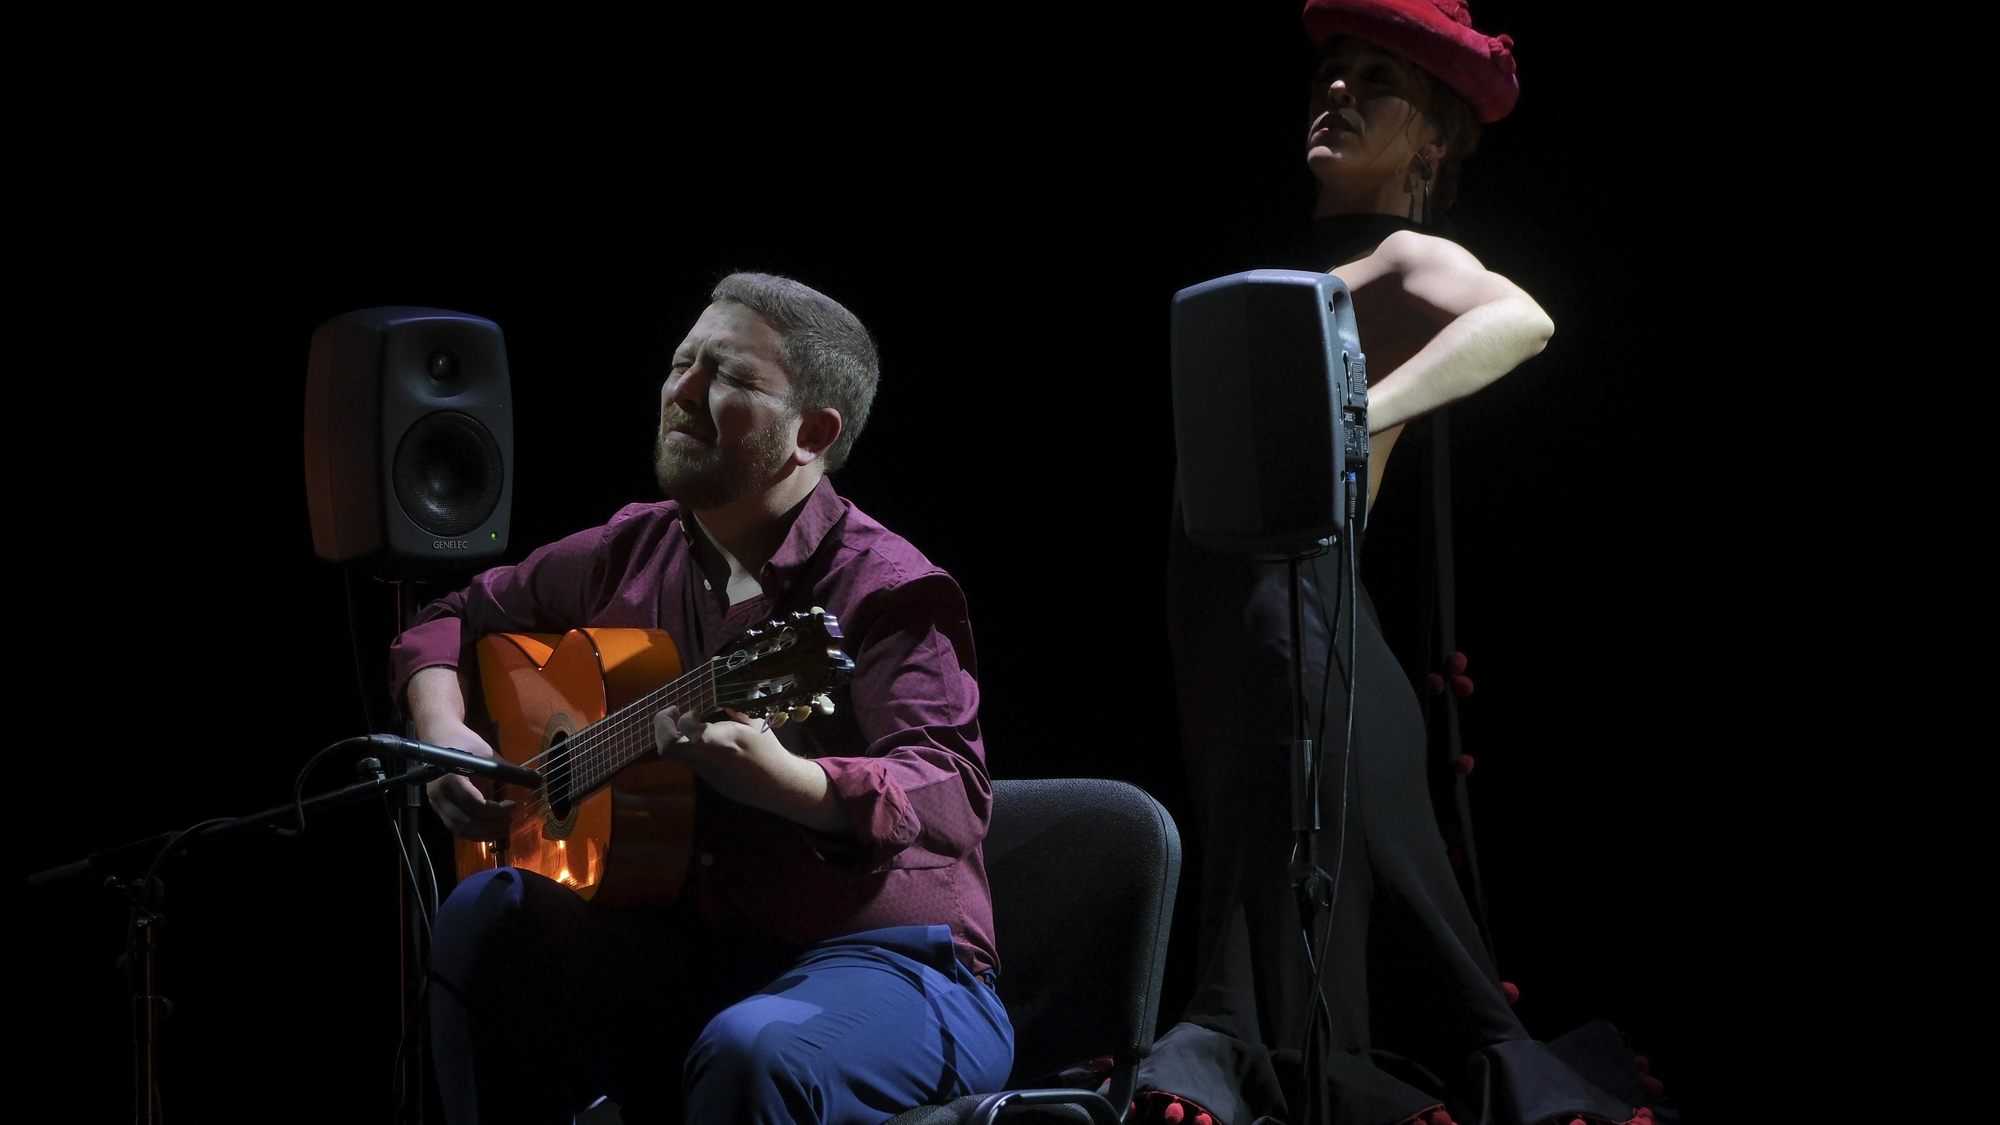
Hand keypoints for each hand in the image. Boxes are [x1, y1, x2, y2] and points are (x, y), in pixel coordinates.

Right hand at [420, 719, 515, 840]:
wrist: (439, 736)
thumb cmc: (464, 742)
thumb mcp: (486, 752)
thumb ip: (504, 769)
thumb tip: (532, 779)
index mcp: (451, 779)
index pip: (475, 805)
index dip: (497, 810)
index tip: (513, 804)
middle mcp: (439, 795)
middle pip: (466, 822)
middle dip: (492, 825)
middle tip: (510, 819)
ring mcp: (436, 803)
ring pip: (459, 829)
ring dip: (483, 833)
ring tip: (503, 827)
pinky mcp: (438, 807)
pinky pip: (455, 827)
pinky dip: (473, 832)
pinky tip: (489, 827)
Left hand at [654, 705, 849, 832]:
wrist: (777, 785)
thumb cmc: (768, 751)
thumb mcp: (753, 723)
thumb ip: (732, 708)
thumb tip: (717, 692)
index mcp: (721, 742)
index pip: (685, 730)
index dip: (682, 717)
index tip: (693, 709)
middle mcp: (707, 759)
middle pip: (666, 749)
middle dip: (661, 727)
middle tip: (672, 713)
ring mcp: (704, 772)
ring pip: (673, 756)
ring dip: (672, 736)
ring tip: (686, 723)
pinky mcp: (707, 779)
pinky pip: (687, 760)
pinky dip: (685, 745)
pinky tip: (701, 737)